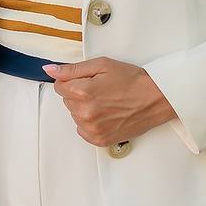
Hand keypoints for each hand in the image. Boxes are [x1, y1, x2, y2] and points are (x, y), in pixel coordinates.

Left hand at [42, 57, 177, 146]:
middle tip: (101, 89)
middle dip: (79, 94)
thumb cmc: (133, 81)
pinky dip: (91, 122)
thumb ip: (72, 69)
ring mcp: (92, 129)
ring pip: (75, 115)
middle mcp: (85, 113)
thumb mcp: (102, 65)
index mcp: (83, 92)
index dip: (73, 80)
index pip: (59, 86)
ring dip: (85, 108)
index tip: (87, 80)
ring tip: (106, 102)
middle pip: (67, 101)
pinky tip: (106, 114)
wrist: (155, 99)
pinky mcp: (99, 140)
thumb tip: (50, 70)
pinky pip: (83, 130)